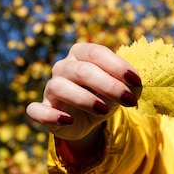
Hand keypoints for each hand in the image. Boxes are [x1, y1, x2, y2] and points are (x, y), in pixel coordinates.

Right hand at [26, 43, 141, 140]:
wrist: (88, 120)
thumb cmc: (105, 97)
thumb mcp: (121, 91)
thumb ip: (130, 86)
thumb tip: (135, 87)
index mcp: (82, 54)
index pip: (96, 53)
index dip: (117, 66)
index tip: (136, 81)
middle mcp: (64, 67)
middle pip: (82, 70)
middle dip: (108, 85)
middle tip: (129, 100)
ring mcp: (51, 87)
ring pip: (59, 86)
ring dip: (84, 99)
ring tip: (104, 110)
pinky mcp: (43, 109)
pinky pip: (36, 110)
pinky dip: (50, 115)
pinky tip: (68, 121)